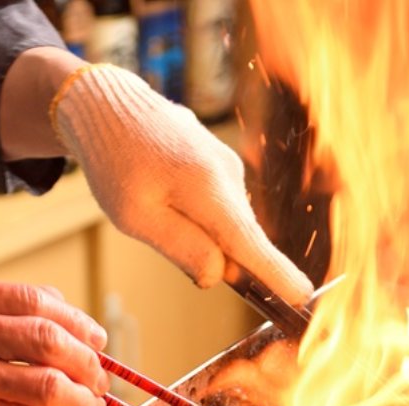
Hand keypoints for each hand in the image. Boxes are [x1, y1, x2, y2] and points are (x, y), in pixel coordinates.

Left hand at [52, 64, 313, 303]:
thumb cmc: (114, 163)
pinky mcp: (220, 164)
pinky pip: (218, 207)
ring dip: (199, 233)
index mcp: (207, 190)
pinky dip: (198, 216)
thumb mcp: (135, 217)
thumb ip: (182, 248)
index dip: (277, 275)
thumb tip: (219, 275)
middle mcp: (228, 176)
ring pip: (225, 224)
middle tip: (161, 232)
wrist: (106, 105)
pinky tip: (164, 193)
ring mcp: (227, 167)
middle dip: (213, 257)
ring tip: (153, 203)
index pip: (250, 244)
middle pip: (237, 240)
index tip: (302, 297)